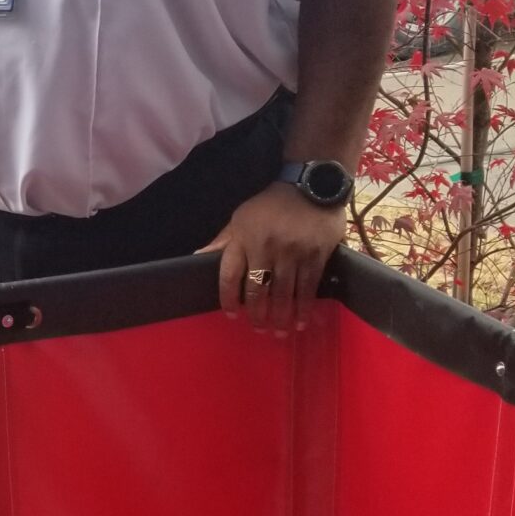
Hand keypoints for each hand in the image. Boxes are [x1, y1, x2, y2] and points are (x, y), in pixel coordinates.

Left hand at [207, 183, 347, 332]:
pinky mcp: (316, 255)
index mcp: (243, 239)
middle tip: (259, 329)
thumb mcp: (241, 217)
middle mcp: (266, 248)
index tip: (232, 315)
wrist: (311, 183)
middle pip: (257, 290)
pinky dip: (304, 308)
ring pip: (283, 293)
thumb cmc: (272, 203)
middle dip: (257, 315)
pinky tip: (301, 321)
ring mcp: (292, 253)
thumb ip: (223, 241)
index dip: (228, 299)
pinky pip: (308, 287)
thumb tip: (198, 257)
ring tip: (278, 332)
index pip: (229, 276)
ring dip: (280, 317)